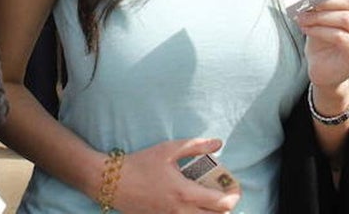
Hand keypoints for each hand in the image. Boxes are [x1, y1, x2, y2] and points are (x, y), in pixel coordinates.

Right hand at [109, 138, 241, 213]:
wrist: (112, 182)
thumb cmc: (140, 163)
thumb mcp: (168, 149)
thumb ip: (195, 146)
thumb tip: (218, 143)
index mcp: (185, 193)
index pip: (221, 204)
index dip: (234, 196)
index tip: (235, 187)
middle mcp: (181, 212)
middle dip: (226, 207)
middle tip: (224, 192)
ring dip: (211, 213)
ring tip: (210, 199)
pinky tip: (192, 204)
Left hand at [296, 0, 348, 89]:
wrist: (325, 67)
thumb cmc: (327, 36)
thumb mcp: (327, 13)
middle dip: (325, 0)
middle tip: (305, 1)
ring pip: (345, 18)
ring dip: (320, 16)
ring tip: (302, 17)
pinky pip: (340, 36)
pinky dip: (320, 30)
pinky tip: (307, 29)